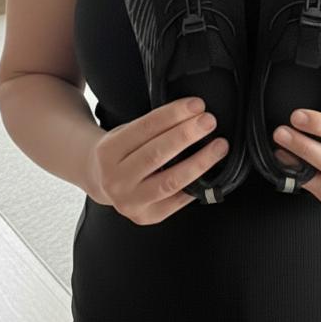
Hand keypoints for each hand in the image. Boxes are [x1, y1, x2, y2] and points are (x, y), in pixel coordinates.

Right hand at [88, 98, 227, 224]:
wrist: (101, 180)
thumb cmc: (121, 151)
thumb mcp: (125, 132)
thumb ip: (151, 127)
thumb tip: (192, 115)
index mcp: (108, 151)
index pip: (144, 128)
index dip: (173, 114)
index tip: (196, 105)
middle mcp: (115, 179)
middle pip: (156, 154)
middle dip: (187, 135)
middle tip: (209, 121)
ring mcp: (129, 202)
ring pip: (170, 181)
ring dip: (199, 162)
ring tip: (219, 146)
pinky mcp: (146, 217)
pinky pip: (177, 201)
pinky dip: (196, 185)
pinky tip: (211, 172)